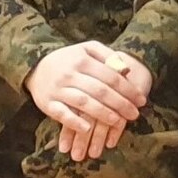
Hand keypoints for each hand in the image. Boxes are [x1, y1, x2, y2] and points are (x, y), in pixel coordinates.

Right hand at [27, 42, 150, 161]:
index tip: (141, 100)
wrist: (35, 66)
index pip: (110, 76)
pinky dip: (74, 122)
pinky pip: (61, 114)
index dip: (128, 89)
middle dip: (120, 104)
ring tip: (118, 122)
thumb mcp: (87, 49)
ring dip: (102, 113)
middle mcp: (70, 74)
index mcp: (83, 59)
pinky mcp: (47, 103)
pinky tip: (88, 128)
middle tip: (134, 115)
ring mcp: (58, 89)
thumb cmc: (68, 59)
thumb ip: (107, 55)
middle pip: (100, 90)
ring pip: (83, 102)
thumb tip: (126, 69)